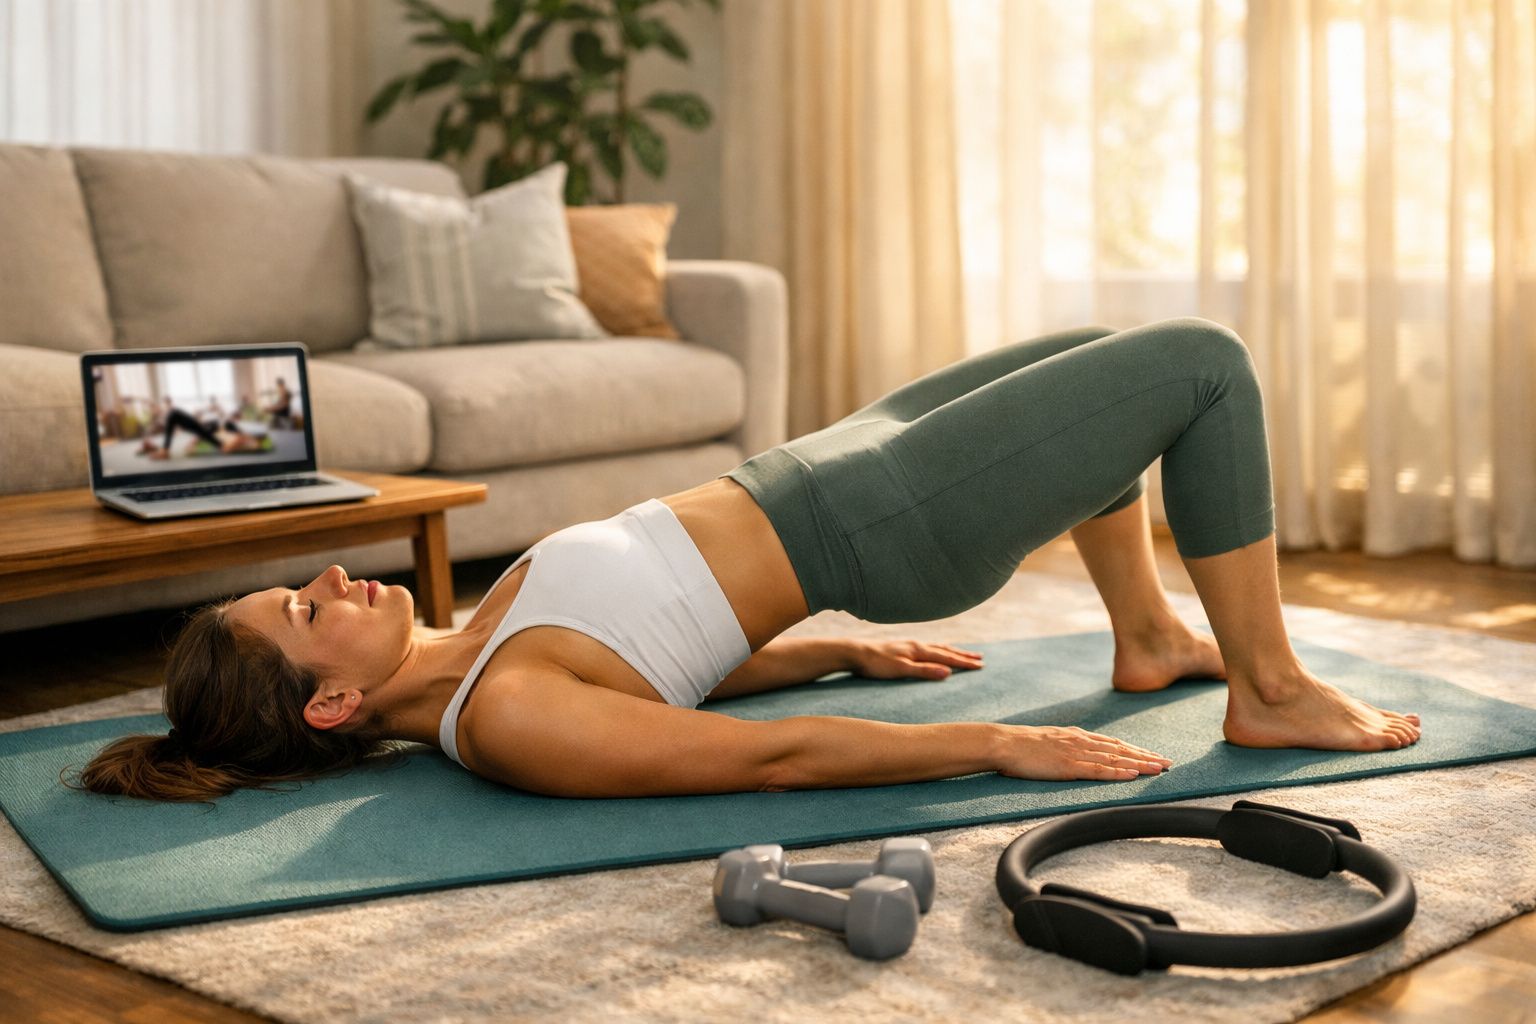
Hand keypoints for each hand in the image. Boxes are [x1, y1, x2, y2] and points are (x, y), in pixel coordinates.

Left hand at [847, 639, 984, 680]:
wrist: (854, 653)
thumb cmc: (876, 664)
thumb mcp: (901, 669)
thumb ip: (924, 671)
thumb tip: (948, 672)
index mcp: (918, 650)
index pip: (947, 656)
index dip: (964, 662)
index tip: (980, 666)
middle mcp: (916, 645)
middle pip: (945, 649)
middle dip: (963, 655)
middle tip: (980, 659)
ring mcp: (908, 645)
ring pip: (936, 647)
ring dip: (952, 651)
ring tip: (963, 653)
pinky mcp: (901, 648)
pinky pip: (926, 648)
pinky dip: (937, 650)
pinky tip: (934, 652)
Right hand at [995, 724, 1171, 780]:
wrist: (1003, 743)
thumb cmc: (1020, 745)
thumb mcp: (1048, 740)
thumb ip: (1064, 745)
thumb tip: (1074, 752)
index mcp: (1076, 736)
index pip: (1113, 743)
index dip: (1135, 749)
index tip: (1152, 755)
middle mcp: (1081, 741)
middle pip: (1120, 749)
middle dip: (1145, 756)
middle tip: (1168, 762)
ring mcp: (1076, 753)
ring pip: (1115, 758)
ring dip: (1139, 763)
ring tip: (1159, 769)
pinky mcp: (1068, 766)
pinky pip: (1098, 770)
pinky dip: (1118, 772)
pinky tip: (1132, 775)